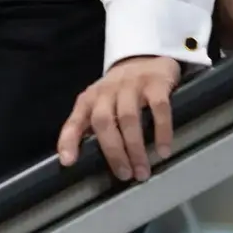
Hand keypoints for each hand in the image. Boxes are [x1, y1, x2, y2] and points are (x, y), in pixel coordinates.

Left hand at [57, 55, 180, 181]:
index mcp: (90, 98)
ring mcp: (132, 85)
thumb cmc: (120, 90)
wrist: (147, 58)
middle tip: (124, 175)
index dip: (69, 140)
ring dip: (135, 147)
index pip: (75, 120)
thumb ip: (90, 126)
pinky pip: (159, 108)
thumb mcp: (100, 103)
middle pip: (104, 121)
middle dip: (113, 151)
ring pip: (129, 117)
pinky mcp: (156, 83)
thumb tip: (79, 160)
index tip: (68, 161)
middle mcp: (108, 90)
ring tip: (143, 170)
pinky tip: (163, 150)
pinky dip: (162, 131)